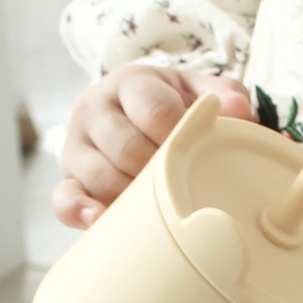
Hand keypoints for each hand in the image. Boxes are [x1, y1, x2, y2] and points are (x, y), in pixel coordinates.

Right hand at [53, 65, 252, 227]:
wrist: (130, 113)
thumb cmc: (171, 106)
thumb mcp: (197, 90)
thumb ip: (222, 93)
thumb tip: (239, 111)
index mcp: (130, 84)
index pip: (154, 109)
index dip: (179, 135)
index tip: (195, 152)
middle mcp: (95, 109)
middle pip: (125, 146)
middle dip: (158, 170)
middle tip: (181, 181)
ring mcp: (77, 146)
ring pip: (98, 175)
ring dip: (131, 195)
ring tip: (158, 203)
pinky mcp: (68, 178)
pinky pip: (63, 198)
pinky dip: (80, 211)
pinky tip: (99, 218)